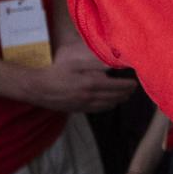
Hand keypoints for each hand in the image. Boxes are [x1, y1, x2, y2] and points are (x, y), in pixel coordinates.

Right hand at [19, 43, 135, 112]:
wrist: (37, 88)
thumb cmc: (56, 72)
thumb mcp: (75, 63)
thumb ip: (96, 64)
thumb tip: (114, 63)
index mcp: (91, 83)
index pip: (118, 86)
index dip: (129, 85)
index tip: (135, 82)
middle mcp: (90, 97)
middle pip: (116, 97)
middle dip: (127, 93)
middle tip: (132, 88)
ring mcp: (84, 105)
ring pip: (109, 105)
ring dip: (119, 100)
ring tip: (124, 94)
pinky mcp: (78, 110)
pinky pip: (99, 110)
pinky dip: (108, 105)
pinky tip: (109, 101)